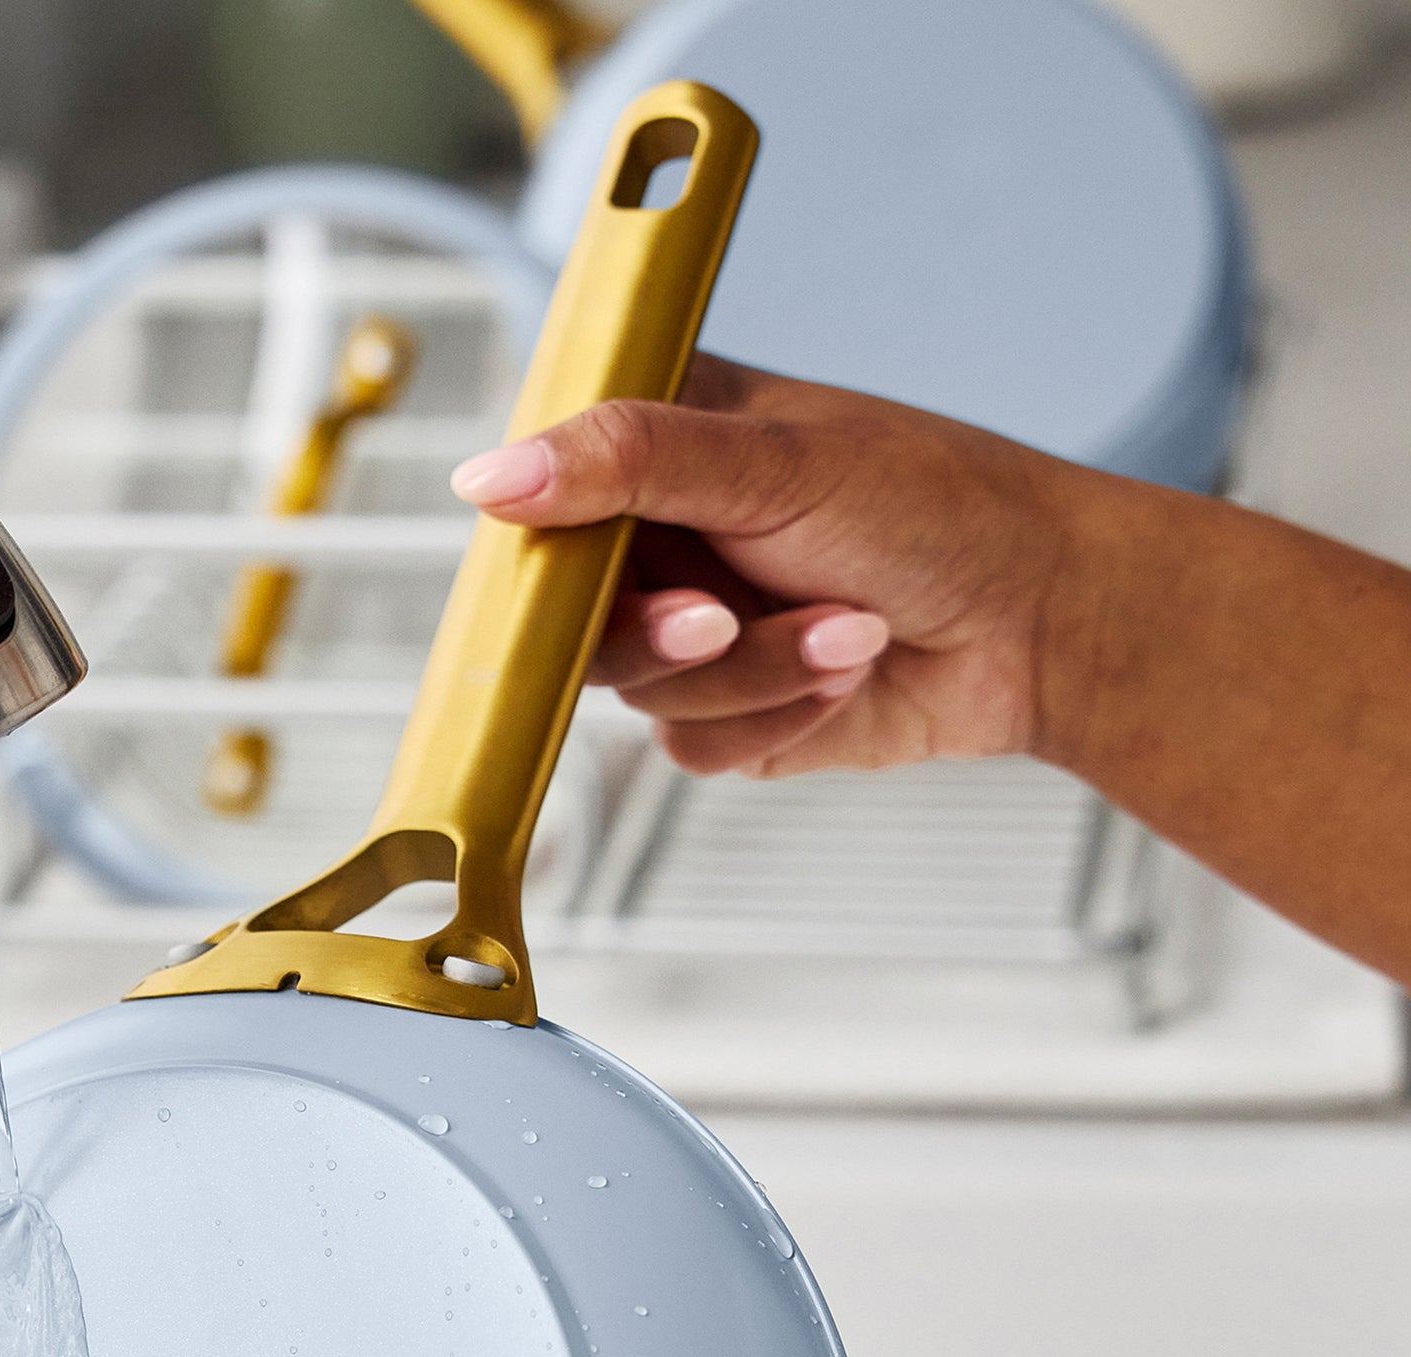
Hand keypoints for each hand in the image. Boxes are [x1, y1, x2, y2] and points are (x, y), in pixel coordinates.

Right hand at [450, 355, 1083, 780]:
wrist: (1041, 622)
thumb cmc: (936, 508)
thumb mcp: (772, 463)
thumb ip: (625, 461)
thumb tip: (487, 477)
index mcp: (656, 440)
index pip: (537, 489)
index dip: (538, 540)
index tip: (565, 569)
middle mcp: (661, 535)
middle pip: (567, 614)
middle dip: (658, 630)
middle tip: (718, 618)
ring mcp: (689, 628)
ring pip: (636, 689)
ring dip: (748, 671)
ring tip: (847, 628)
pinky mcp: (725, 710)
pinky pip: (690, 743)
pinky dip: (773, 715)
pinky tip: (846, 671)